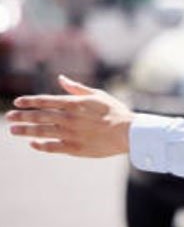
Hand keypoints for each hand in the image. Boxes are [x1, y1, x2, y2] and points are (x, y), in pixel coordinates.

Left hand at [6, 75, 132, 157]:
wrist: (128, 133)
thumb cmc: (114, 111)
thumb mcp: (97, 95)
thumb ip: (76, 88)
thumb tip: (61, 78)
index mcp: (74, 103)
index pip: (45, 101)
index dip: (29, 101)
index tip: (17, 102)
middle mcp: (69, 118)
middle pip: (39, 117)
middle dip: (22, 116)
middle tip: (9, 117)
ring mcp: (70, 134)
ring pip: (41, 132)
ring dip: (25, 131)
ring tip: (13, 130)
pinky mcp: (74, 148)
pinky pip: (51, 146)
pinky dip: (40, 145)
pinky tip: (32, 143)